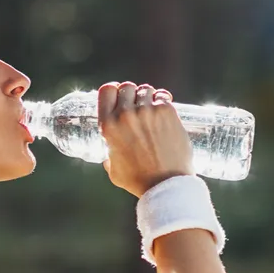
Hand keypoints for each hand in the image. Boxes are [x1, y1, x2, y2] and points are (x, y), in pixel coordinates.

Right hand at [98, 81, 193, 196]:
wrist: (166, 185)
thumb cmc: (139, 181)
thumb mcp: (113, 169)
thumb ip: (109, 156)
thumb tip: (110, 152)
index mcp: (108, 125)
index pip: (106, 90)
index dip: (113, 91)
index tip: (118, 96)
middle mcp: (126, 114)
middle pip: (126, 87)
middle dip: (131, 94)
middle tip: (137, 105)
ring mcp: (147, 111)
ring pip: (146, 90)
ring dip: (148, 97)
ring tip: (152, 109)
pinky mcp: (167, 112)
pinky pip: (162, 96)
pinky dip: (163, 100)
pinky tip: (164, 107)